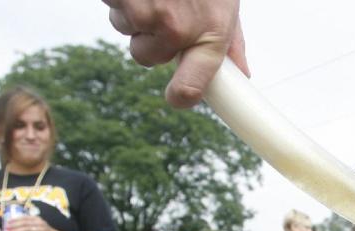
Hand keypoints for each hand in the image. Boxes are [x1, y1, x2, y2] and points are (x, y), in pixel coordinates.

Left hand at [6, 215, 58, 230]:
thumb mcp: (39, 225)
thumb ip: (30, 224)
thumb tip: (15, 226)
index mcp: (37, 219)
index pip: (25, 217)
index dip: (15, 219)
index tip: (8, 221)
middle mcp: (39, 223)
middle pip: (24, 223)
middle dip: (14, 225)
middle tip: (7, 227)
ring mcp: (41, 230)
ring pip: (26, 229)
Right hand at [104, 0, 248, 107]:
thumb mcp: (226, 1)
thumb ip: (230, 39)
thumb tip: (243, 73)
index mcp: (211, 32)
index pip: (194, 84)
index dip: (183, 95)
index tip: (178, 96)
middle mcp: (178, 28)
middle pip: (146, 57)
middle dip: (148, 34)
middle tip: (163, 3)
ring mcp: (145, 13)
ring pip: (126, 29)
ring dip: (132, 9)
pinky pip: (111, 6)